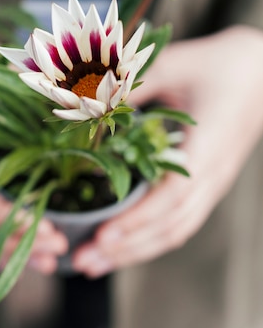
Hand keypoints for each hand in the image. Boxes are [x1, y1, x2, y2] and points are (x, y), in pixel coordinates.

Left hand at [72, 25, 262, 276]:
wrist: (258, 71)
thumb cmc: (219, 65)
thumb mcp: (174, 65)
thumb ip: (133, 85)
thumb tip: (87, 104)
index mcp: (206, 150)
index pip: (172, 198)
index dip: (137, 220)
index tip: (103, 234)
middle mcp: (212, 176)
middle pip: (171, 227)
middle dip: (126, 249)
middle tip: (82, 261)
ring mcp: (212, 184)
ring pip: (176, 231)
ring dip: (135, 251)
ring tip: (95, 263)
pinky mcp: (206, 183)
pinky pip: (180, 220)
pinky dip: (150, 238)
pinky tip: (124, 245)